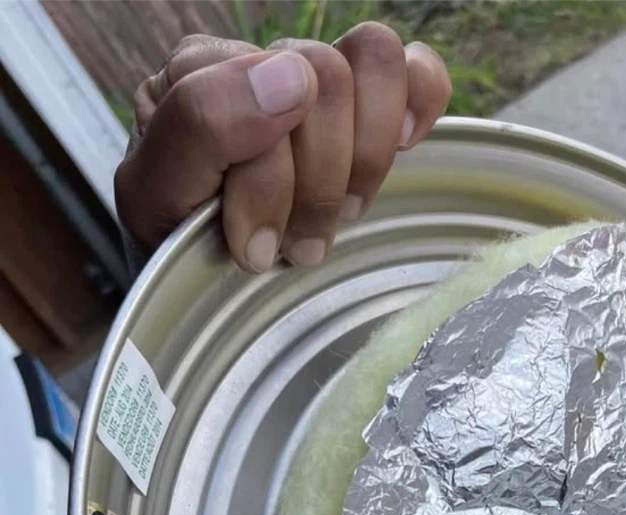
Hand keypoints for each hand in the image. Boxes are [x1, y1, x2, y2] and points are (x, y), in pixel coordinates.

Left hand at [115, 26, 450, 272]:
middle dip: (317, 184)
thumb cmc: (171, 248)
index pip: (269, 86)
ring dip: (360, 166)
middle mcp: (259, 63)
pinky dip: (420, 102)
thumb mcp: (153, 198)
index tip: (250, 248)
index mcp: (200, 72)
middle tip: (293, 245)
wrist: (191, 287)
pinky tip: (402, 147)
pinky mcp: (366, 111)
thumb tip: (292, 78)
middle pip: (329, 76)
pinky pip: (415, 71)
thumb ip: (199, 124)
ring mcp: (318, 86)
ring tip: (330, 223)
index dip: (272, 183)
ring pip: (375, 67)